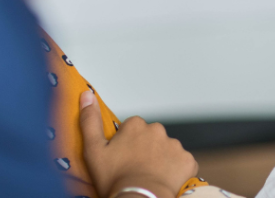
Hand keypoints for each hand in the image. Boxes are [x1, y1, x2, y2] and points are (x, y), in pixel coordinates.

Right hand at [79, 90, 198, 197]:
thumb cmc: (115, 178)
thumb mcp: (93, 150)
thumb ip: (90, 121)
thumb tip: (87, 94)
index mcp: (136, 125)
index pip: (132, 129)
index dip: (126, 144)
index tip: (121, 158)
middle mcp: (158, 130)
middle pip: (151, 138)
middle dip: (145, 150)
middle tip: (134, 169)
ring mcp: (175, 145)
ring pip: (167, 150)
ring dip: (161, 160)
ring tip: (149, 177)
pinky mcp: (187, 160)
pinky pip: (182, 163)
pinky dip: (176, 171)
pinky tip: (165, 181)